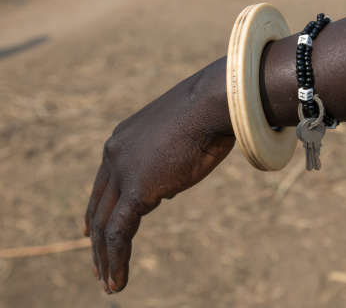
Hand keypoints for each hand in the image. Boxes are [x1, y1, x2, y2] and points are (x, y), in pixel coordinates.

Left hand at [83, 60, 234, 292]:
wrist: (211, 104)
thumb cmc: (205, 117)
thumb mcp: (178, 140)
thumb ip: (164, 165)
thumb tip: (164, 190)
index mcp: (121, 141)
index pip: (103, 185)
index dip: (96, 211)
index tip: (91, 232)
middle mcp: (114, 155)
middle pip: (98, 206)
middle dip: (96, 239)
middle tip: (97, 265)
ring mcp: (122, 171)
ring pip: (105, 225)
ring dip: (105, 258)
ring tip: (108, 283)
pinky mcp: (136, 189)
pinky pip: (119, 233)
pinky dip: (117, 261)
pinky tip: (117, 282)